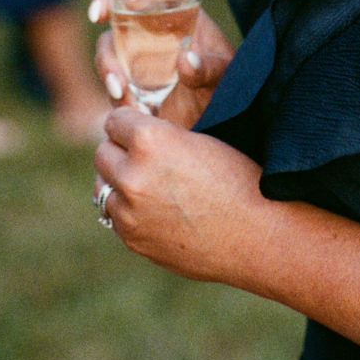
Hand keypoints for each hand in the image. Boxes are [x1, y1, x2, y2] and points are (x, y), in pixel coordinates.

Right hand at [88, 0, 232, 127]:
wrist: (227, 112)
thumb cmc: (228, 78)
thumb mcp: (225, 70)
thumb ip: (209, 66)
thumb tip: (185, 62)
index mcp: (169, 8)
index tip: (99, 12)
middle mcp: (147, 30)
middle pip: (112, 30)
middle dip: (107, 56)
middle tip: (118, 83)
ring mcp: (136, 58)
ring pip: (108, 60)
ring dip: (110, 79)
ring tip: (126, 101)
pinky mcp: (133, 86)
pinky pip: (115, 89)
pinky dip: (118, 100)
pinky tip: (133, 112)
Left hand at [93, 106, 264, 281]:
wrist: (257, 234)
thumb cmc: (237, 178)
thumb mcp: (197, 138)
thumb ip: (156, 136)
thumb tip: (127, 137)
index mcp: (149, 139)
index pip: (115, 120)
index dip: (132, 123)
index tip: (143, 128)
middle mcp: (132, 173)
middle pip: (102, 152)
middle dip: (120, 151)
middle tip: (145, 156)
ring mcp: (129, 211)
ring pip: (103, 186)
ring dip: (120, 182)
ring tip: (148, 183)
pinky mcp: (132, 238)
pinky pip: (115, 216)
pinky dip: (128, 210)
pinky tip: (154, 208)